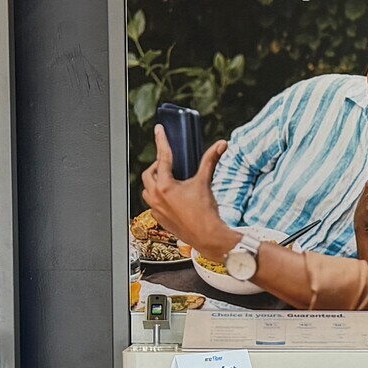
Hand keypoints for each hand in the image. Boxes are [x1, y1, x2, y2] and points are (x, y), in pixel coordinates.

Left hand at [140, 128, 237, 258]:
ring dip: (154, 182)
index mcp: (165, 186)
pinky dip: (158, 197)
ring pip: (147, 190)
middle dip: (157, 166)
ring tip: (168, 180)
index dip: (161, 141)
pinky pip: (152, 204)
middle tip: (168, 163)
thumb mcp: (205, 182)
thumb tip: (220, 145)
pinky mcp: (160, 219)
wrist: (207, 237)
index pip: (162, 157)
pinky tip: (170, 197)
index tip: (159, 131)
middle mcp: (156, 197)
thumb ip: (210, 161)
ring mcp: (156, 210)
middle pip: (149, 174)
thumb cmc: (205, 213)